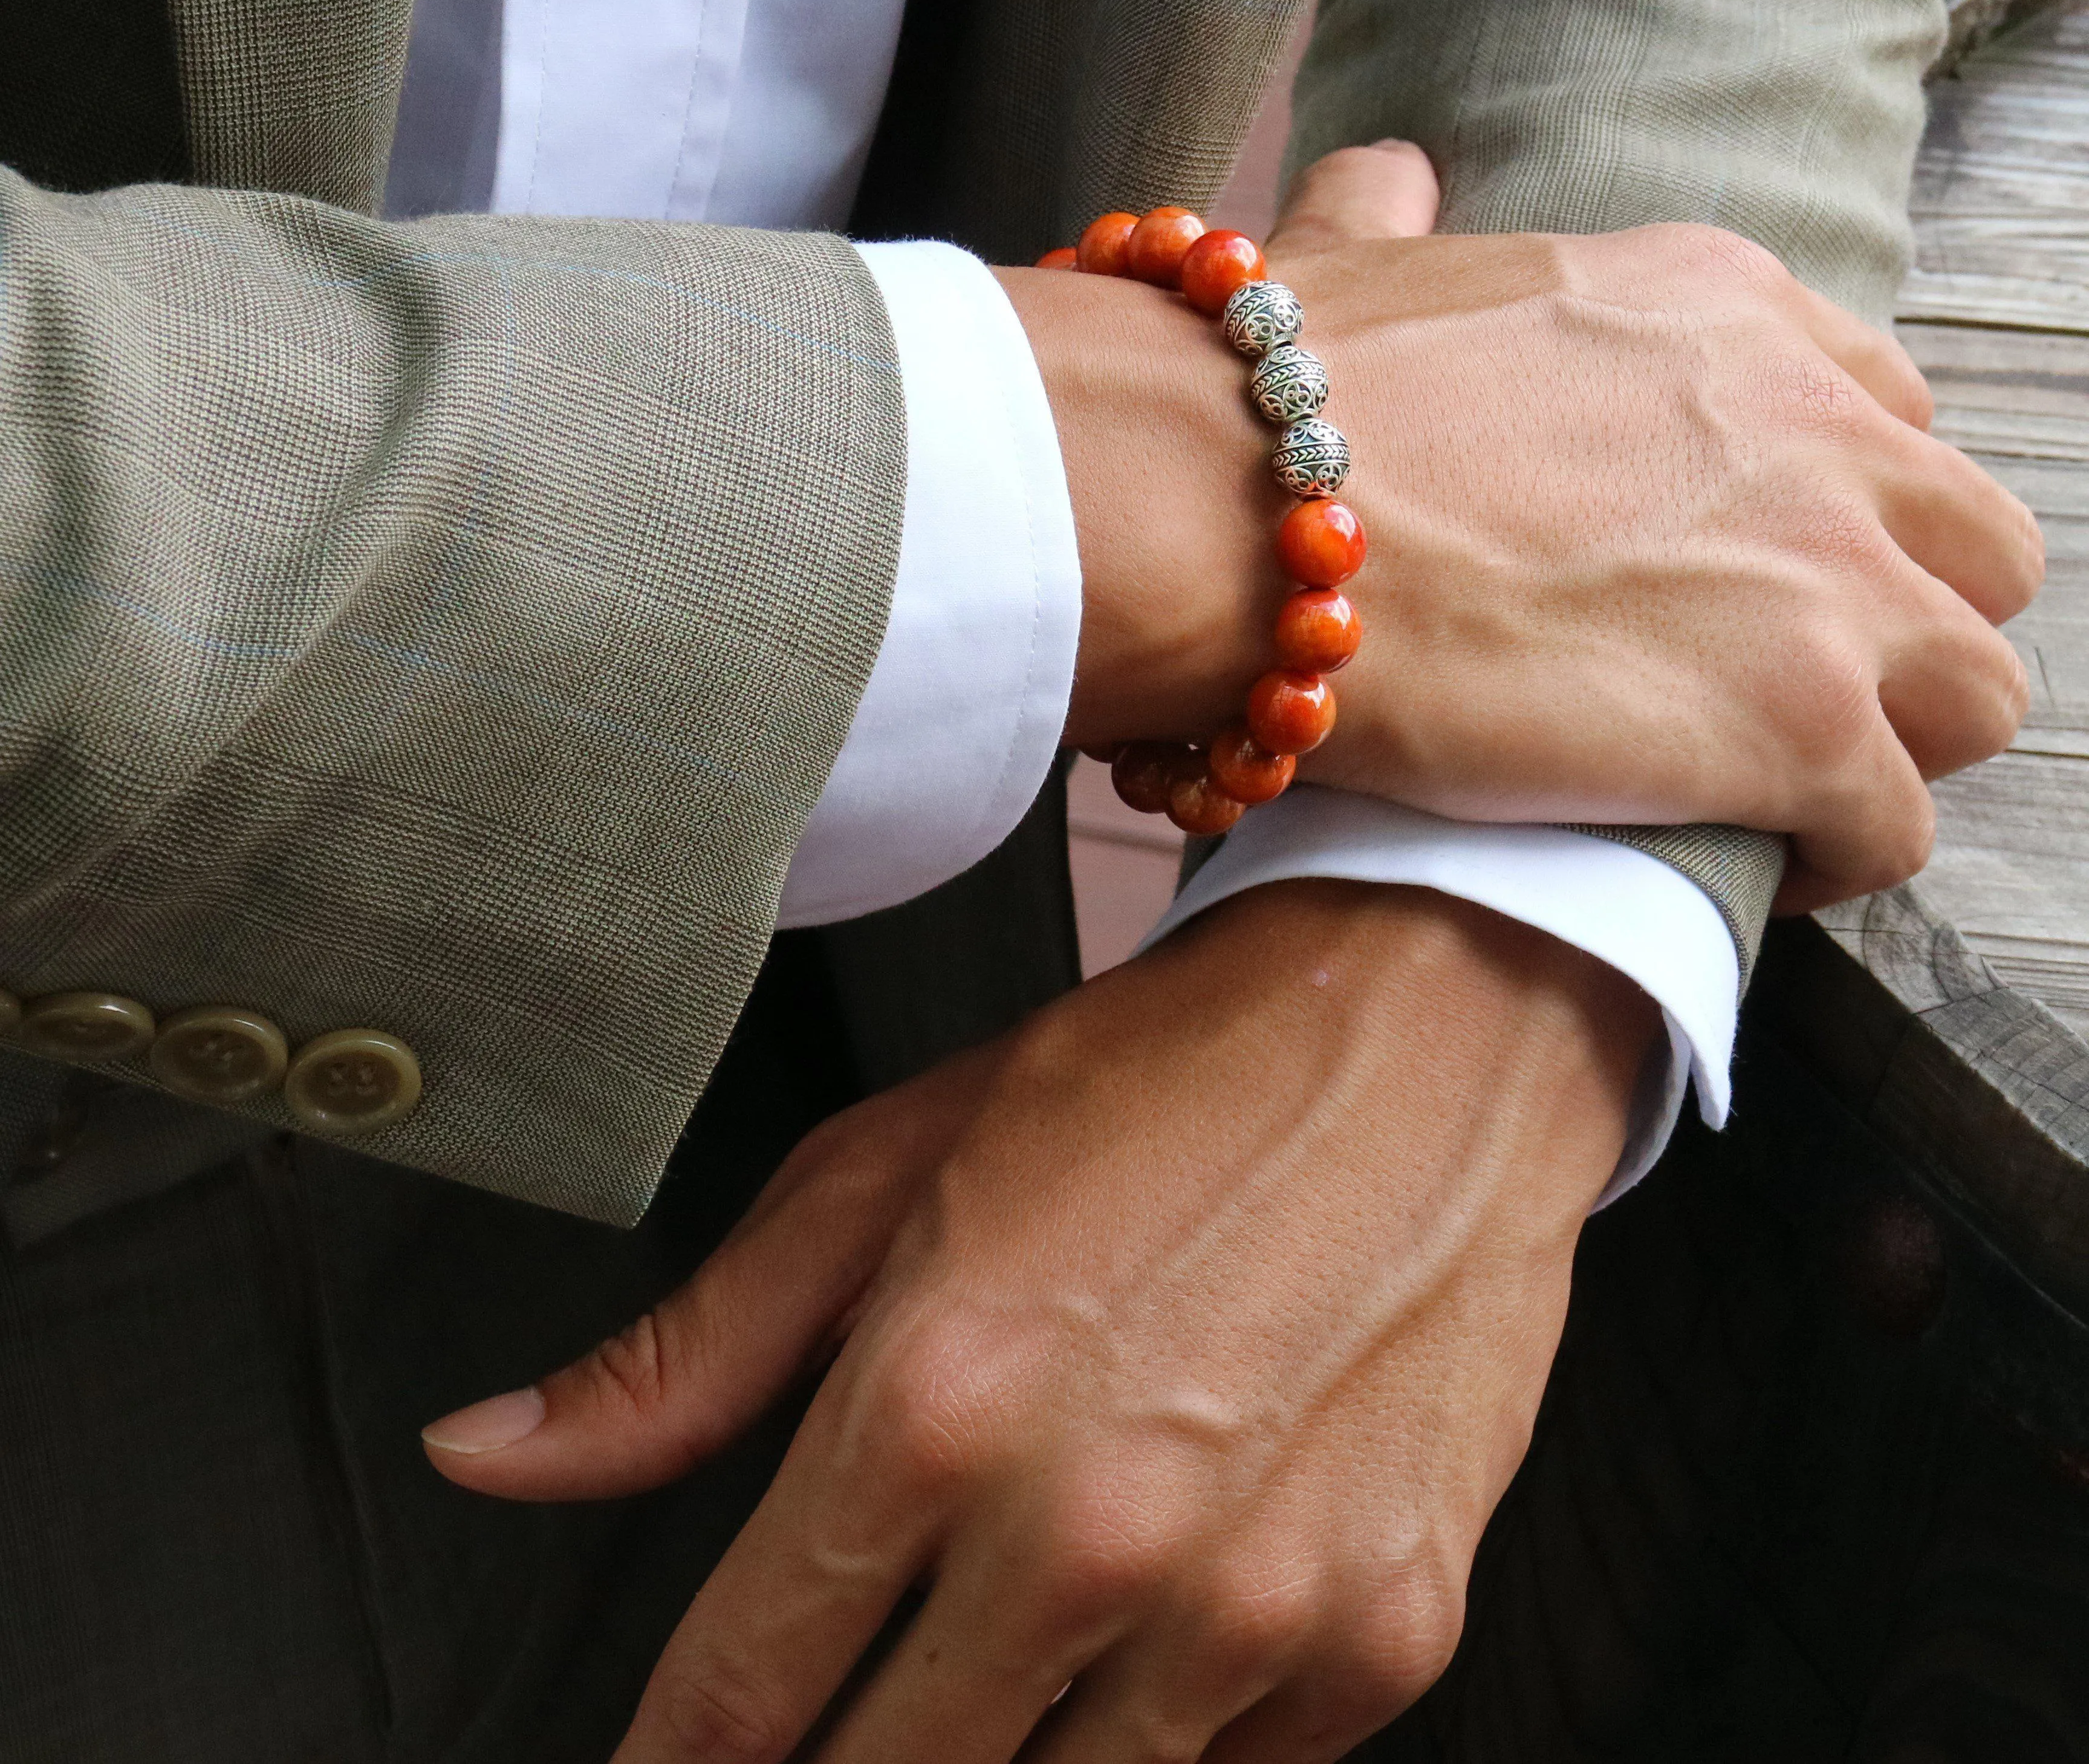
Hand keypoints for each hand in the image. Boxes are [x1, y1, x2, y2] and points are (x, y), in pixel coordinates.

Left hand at [423, 880, 1655, 1760]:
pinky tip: (1142, 1655)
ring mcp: (1250, 1604)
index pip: (736, 1694)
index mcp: (935, 1399)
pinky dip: (1158, 1747)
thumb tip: (485, 1460)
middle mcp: (1087, 1529)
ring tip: (977, 1694)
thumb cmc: (1153, 1082)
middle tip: (826, 1721)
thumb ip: (685, 1356)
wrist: (1430, 1036)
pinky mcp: (1381, 1636)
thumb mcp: (888, 1171)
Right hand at [995, 146, 2042, 906]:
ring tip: (1784, 794)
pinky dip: (1839, 857)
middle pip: (1970, 546)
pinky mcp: (1797, 724)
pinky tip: (1753, 865)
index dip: (1832, 510)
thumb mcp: (1360, 260)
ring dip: (1897, 746)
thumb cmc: (1263, 400)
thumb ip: (1400, 215)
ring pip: (1977, 692)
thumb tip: (1382, 178)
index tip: (1754, 576)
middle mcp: (1814, 428)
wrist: (1226, 507)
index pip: (1878, 413)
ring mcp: (1823, 578)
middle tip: (1784, 688)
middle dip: (1902, 622)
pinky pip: (1896, 826)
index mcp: (1723, 309)